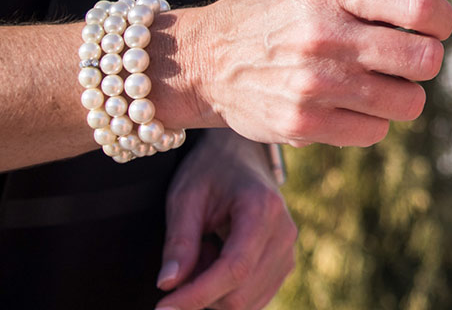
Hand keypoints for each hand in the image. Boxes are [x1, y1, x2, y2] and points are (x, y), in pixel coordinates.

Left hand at [155, 130, 293, 309]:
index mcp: (262, 209)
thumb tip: (168, 285)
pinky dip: (225, 290)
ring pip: (245, 303)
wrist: (241, 157)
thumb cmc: (210, 171)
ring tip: (204, 251)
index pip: (234, 269)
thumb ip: (179, 241)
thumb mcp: (185, 197)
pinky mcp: (284, 265)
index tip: (164, 307)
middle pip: (239, 294)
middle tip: (185, 258)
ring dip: (213, 291)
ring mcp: (288, 251)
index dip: (197, 295)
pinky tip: (217, 259)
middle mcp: (284, 234)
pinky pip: (251, 299)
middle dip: (201, 291)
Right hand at [173, 0, 451, 146]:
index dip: (442, 19)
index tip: (434, 26)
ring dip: (402, 94)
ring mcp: (315, 83)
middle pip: (424, 60)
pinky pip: (375, 131)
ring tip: (378, 82)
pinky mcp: (304, 123)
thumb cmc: (270, 10)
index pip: (420, 8)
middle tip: (406, 58)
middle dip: (425, 59)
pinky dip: (373, 120)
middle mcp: (325, 35)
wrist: (204, 58)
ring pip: (408, 102)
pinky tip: (351, 104)